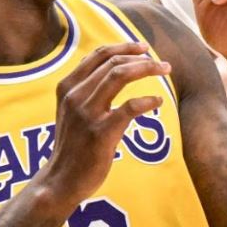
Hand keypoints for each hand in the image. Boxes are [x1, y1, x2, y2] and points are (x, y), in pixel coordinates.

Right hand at [37, 42, 167, 208]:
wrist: (61, 179)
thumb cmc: (73, 145)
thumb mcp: (72, 111)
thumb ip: (88, 91)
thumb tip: (115, 71)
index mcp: (67, 87)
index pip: (98, 55)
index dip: (123, 46)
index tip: (144, 47)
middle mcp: (75, 95)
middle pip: (112, 62)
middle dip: (141, 58)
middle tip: (163, 64)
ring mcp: (86, 113)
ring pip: (119, 76)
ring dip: (147, 69)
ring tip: (165, 71)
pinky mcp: (100, 133)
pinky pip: (130, 107)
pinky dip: (148, 100)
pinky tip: (158, 101)